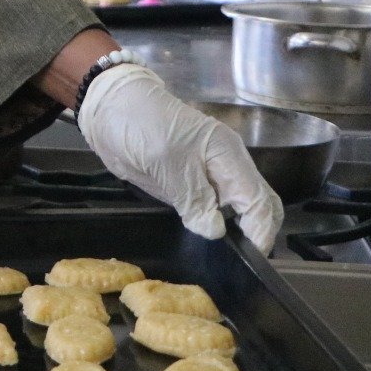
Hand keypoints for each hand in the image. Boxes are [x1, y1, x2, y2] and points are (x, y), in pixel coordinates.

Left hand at [78, 65, 282, 252]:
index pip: (261, 202)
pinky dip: (216, 225)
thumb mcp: (166, 163)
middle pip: (259, 206)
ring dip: (239, 233)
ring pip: (239, 210)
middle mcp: (227, 167)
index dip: (260, 233)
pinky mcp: (191, 183)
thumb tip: (217, 231)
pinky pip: (214, 209)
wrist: (110, 108)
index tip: (249, 259)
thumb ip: (194, 198)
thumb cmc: (141, 125)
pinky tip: (206, 240)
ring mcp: (210, 175)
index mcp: (229, 156)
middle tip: (240, 262)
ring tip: (226, 257)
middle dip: (257, 234)